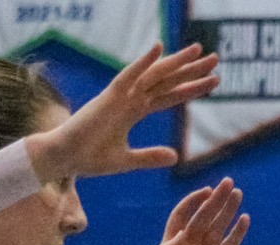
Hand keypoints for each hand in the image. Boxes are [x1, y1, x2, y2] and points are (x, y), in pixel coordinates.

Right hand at [24, 43, 219, 182]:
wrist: (64, 158)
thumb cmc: (90, 158)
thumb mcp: (127, 161)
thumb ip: (150, 157)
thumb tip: (176, 156)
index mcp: (134, 111)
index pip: (170, 96)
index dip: (192, 88)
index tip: (215, 81)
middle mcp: (130, 98)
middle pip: (167, 80)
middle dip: (191, 69)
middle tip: (215, 57)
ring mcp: (120, 96)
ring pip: (153, 75)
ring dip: (174, 62)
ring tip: (197, 50)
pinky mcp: (108, 98)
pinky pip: (128, 76)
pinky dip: (143, 62)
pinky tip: (158, 48)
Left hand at [144, 179, 248, 244]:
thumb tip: (174, 242)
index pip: (182, 217)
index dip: (192, 202)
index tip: (205, 192)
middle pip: (203, 218)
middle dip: (215, 200)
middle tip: (228, 183)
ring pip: (217, 229)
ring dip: (227, 211)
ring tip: (238, 194)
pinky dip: (236, 234)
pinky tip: (245, 220)